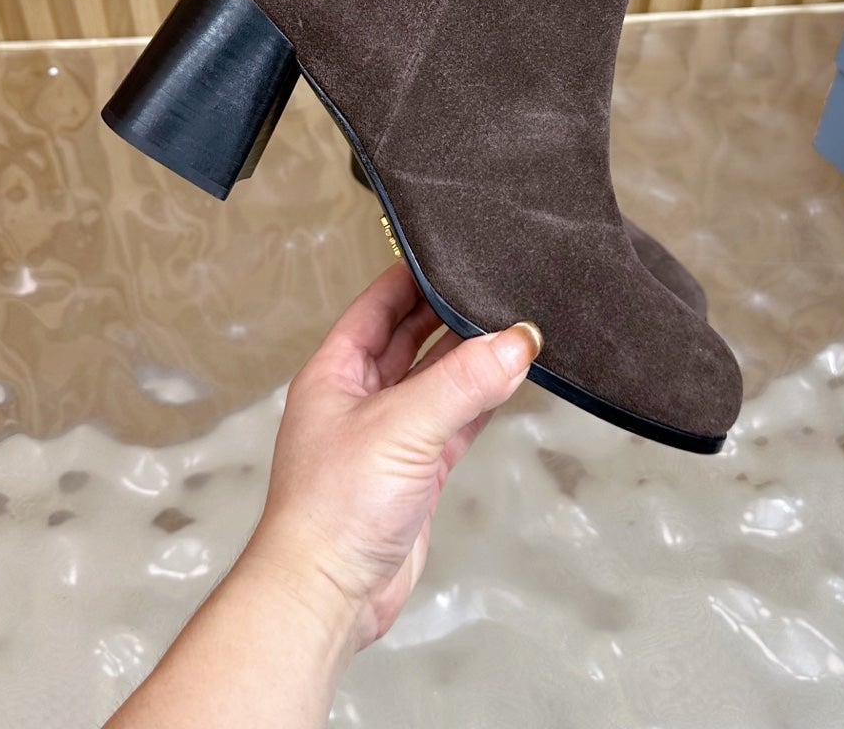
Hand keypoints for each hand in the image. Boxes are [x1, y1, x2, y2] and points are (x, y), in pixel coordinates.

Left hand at [242, 262, 542, 652]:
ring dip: (473, 358)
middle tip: (497, 286)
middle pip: (411, 337)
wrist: (327, 593)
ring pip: (438, 379)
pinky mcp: (416, 471)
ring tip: (514, 327)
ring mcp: (389, 434)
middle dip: (451, 314)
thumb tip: (516, 341)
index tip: (458, 250)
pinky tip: (508, 380)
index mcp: (335, 370)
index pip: (380, 303)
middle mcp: (360, 396)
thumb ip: (463, 383)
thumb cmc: (333, 507)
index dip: (415, 275)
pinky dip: (482, 401)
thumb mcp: (402, 427)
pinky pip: (455, 421)